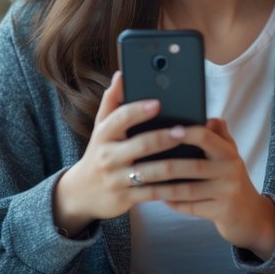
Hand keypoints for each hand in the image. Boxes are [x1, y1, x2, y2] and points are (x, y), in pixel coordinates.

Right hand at [52, 71, 192, 235]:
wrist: (81, 193)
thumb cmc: (99, 153)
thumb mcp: (101, 129)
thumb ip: (112, 102)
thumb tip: (121, 74)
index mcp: (103, 135)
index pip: (120, 118)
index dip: (138, 110)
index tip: (158, 103)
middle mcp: (107, 156)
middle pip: (140, 145)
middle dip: (164, 138)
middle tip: (185, 131)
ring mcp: (116, 179)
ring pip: (150, 172)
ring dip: (174, 164)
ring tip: (193, 156)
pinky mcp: (125, 198)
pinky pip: (152, 193)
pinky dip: (171, 188)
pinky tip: (187, 181)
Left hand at [138, 118, 274, 260]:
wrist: (251, 216)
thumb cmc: (232, 180)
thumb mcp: (231, 156)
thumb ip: (219, 137)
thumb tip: (211, 118)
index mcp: (229, 154)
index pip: (207, 138)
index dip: (187, 133)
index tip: (167, 130)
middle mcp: (231, 172)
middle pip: (192, 166)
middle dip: (164, 165)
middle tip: (139, 162)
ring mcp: (226, 194)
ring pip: (188, 190)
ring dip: (162, 187)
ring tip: (142, 182)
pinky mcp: (221, 213)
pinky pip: (191, 208)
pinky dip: (173, 203)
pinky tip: (159, 198)